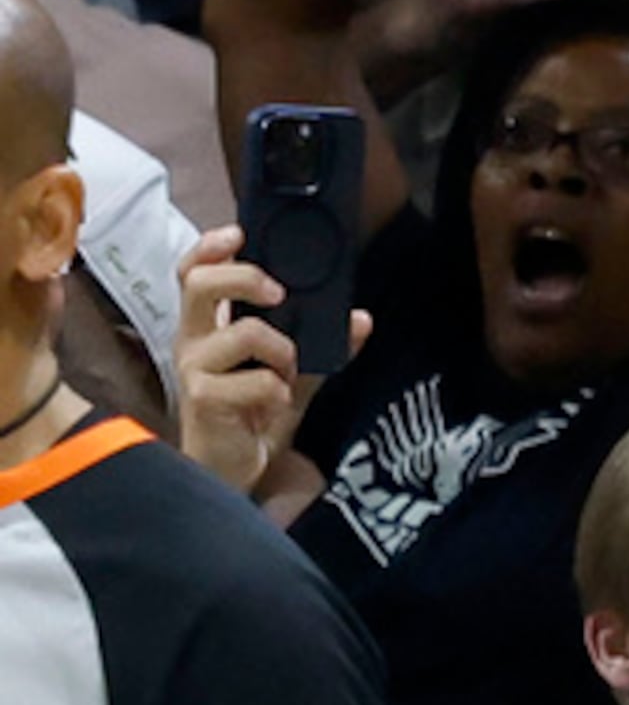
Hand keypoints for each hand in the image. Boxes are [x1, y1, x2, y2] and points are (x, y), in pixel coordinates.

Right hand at [174, 229, 363, 498]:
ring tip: (285, 375)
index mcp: (208, 326)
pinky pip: (258, 381)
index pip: (193, 273)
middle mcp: (193, 340)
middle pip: (200, 284)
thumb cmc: (252, 415)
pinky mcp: (203, 398)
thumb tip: (360, 319)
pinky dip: (279, 392)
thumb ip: (320, 346)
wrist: (235, 470)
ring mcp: (194, 368)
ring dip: (282, 350)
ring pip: (243, 332)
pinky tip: (272, 407)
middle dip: (245, 277)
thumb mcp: (292, 375)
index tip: (239, 234)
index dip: (210, 248)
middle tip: (278, 292)